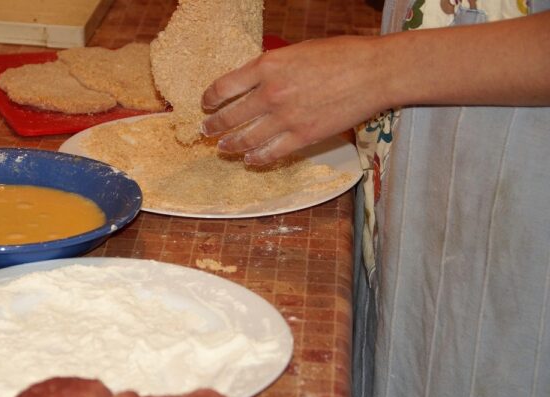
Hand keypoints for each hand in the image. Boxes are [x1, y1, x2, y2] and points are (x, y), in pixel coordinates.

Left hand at [201, 35, 387, 165]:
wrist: (374, 72)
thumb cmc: (342, 55)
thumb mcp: (298, 51)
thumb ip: (273, 67)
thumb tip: (255, 81)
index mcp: (268, 66)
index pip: (225, 86)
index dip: (210, 98)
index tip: (206, 103)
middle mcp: (271, 93)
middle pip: (230, 116)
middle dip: (214, 125)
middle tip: (206, 130)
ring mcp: (285, 118)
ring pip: (245, 138)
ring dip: (230, 144)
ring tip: (223, 147)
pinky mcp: (303, 137)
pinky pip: (271, 153)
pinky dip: (256, 158)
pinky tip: (249, 159)